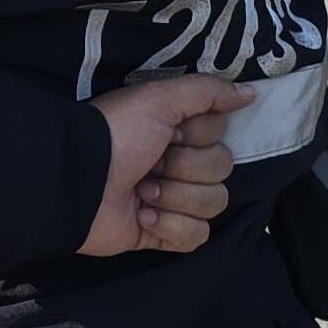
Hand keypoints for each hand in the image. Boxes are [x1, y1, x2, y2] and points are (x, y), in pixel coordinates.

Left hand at [82, 75, 255, 255]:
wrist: (76, 182)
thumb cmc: (116, 135)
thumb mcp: (158, 98)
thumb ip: (207, 91)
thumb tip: (250, 93)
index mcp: (177, 132)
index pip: (220, 135)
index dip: (197, 137)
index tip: (169, 134)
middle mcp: (178, 164)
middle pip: (221, 170)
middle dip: (184, 169)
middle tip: (149, 166)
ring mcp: (172, 201)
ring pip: (214, 204)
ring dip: (174, 197)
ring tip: (140, 193)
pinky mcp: (163, 233)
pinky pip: (197, 236)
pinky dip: (170, 227)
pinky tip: (142, 217)